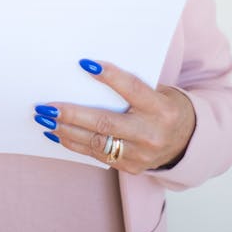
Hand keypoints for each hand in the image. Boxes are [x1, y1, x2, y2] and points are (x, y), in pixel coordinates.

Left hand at [34, 60, 196, 173]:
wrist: (187, 141)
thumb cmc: (165, 107)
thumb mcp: (158, 91)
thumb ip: (131, 87)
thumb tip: (90, 72)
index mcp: (160, 108)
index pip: (132, 89)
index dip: (109, 76)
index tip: (85, 64)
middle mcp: (150, 133)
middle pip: (105, 123)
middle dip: (72, 115)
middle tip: (46, 107)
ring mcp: (140, 154)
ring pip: (96, 143)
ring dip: (66, 131)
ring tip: (44, 119)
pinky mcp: (131, 167)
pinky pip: (97, 156)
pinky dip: (74, 144)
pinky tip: (56, 134)